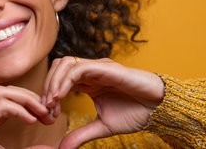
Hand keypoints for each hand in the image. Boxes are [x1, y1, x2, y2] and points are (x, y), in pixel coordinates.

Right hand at [0, 85, 52, 148]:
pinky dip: (17, 109)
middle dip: (29, 96)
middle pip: (4, 91)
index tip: (47, 113)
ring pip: (0, 93)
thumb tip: (48, 147)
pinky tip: (30, 120)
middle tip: (48, 109)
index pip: (7, 99)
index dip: (28, 101)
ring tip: (41, 112)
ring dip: (25, 99)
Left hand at [43, 57, 164, 148]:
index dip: (49, 94)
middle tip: (46, 107)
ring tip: (51, 101)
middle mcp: (90, 71)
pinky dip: (65, 81)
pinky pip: (78, 69)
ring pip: (65, 64)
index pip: (60, 78)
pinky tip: (60, 96)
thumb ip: (81, 134)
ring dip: (54, 81)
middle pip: (58, 67)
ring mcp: (97, 67)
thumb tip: (62, 148)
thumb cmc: (135, 113)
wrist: (159, 110)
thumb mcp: (102, 127)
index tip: (48, 114)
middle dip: (47, 85)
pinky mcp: (105, 67)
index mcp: (88, 82)